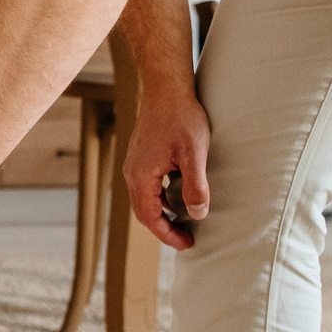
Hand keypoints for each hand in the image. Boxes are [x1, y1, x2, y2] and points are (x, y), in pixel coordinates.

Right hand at [123, 84, 210, 251]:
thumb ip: (195, 185)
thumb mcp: (194, 153)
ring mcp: (135, 164)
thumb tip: (198, 213)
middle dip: (164, 228)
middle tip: (187, 237)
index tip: (187, 243)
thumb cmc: (180, 117)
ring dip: (162, 213)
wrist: (166, 88)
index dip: (167, 235)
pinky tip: (177, 194)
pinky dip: (160, 198)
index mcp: (142, 176)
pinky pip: (147, 186)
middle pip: (144, 212)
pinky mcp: (141, 156)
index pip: (149, 217)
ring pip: (144, 199)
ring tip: (184, 220)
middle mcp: (133, 172)